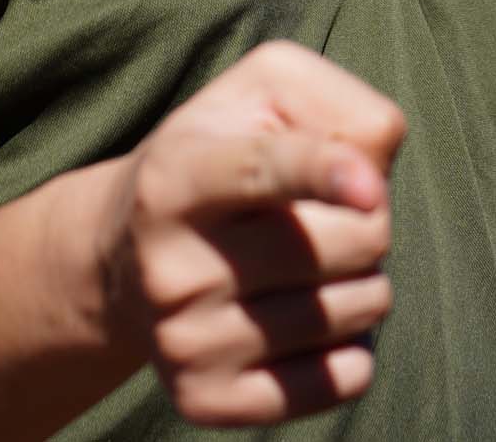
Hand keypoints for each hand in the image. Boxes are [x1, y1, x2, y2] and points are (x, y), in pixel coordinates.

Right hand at [96, 41, 405, 429]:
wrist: (120, 255)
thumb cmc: (217, 151)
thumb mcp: (257, 95)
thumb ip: (332, 107)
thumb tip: (374, 180)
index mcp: (174, 175)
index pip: (257, 171)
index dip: (320, 171)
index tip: (371, 183)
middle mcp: (171, 263)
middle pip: (348, 242)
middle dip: (369, 218)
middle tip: (327, 211)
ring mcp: (185, 340)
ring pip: (356, 309)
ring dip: (364, 279)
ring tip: (315, 260)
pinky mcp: (207, 399)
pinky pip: (341, 380)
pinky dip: (354, 348)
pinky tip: (315, 319)